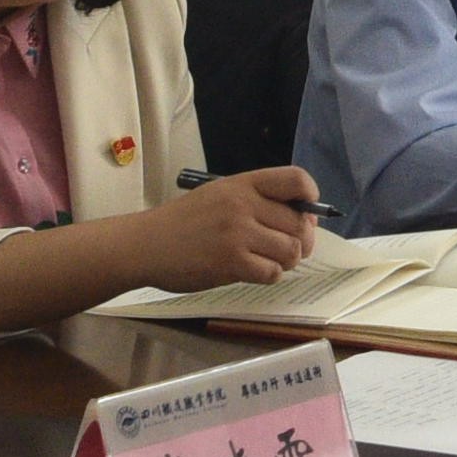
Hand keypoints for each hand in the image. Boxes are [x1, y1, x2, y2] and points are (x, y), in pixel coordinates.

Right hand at [145, 163, 324, 288]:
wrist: (145, 245)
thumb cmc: (184, 222)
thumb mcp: (219, 195)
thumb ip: (256, 201)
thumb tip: (302, 220)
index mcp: (243, 183)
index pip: (297, 180)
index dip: (311, 199)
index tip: (305, 215)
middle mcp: (243, 204)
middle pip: (299, 224)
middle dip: (300, 241)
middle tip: (285, 248)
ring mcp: (237, 234)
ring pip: (291, 250)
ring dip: (286, 261)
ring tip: (268, 261)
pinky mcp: (231, 263)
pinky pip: (272, 272)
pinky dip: (269, 276)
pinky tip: (253, 271)